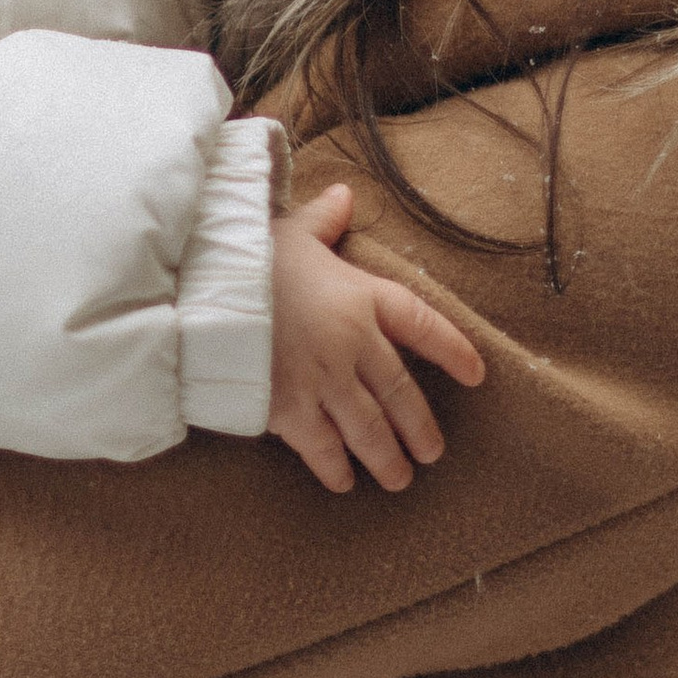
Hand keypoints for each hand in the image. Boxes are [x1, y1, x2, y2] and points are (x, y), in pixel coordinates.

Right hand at [266, 182, 486, 492]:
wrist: (201, 293)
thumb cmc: (247, 258)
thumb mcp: (291, 232)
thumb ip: (322, 220)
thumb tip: (343, 196)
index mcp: (362, 295)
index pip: (423, 324)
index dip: (454, 350)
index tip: (476, 374)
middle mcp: (353, 342)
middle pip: (402, 393)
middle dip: (420, 428)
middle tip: (433, 453)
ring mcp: (324, 380)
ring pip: (371, 430)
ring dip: (388, 459)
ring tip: (400, 478)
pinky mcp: (290, 410)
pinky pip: (324, 449)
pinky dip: (336, 469)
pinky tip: (343, 481)